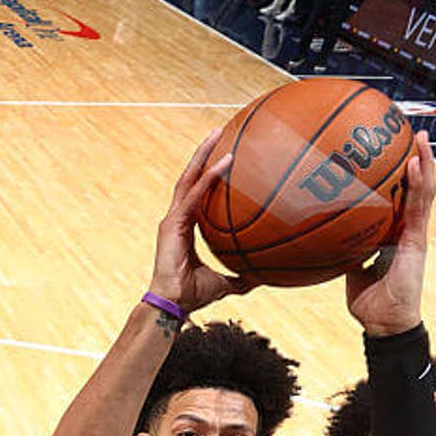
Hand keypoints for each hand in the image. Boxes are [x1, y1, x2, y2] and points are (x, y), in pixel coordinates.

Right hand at [146, 126, 255, 314]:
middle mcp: (177, 217)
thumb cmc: (193, 295)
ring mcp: (173, 218)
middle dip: (203, 152)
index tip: (222, 154)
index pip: (196, 192)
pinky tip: (225, 161)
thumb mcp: (224, 282)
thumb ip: (240, 277)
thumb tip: (262, 277)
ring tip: (217, 133)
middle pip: (190, 176)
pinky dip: (209, 177)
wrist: (173, 305)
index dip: (207, 172)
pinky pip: (194, 194)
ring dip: (203, 154)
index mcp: (186, 226)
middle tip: (219, 130)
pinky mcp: (173, 223)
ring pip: (188, 178)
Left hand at [344, 129, 434, 335]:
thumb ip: (342, 249)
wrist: (384, 324)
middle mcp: (408, 229)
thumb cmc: (368, 301)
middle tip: (408, 130)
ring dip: (423, 162)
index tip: (389, 148)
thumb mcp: (348, 269)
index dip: (398, 173)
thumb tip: (320, 233)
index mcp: (394, 233)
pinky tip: (415, 164)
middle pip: (415, 187)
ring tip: (418, 136)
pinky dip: (419, 184)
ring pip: (424, 191)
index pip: (399, 196)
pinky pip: (420, 208)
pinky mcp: (418, 241)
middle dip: (414, 158)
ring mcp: (416, 234)